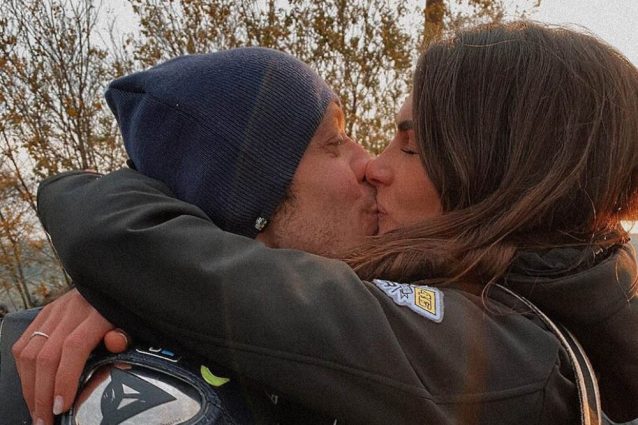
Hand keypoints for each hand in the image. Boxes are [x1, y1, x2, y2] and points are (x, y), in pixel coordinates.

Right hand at [12, 288, 116, 424]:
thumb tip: (116, 344)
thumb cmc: (125, 309)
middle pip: (47, 355)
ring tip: (37, 409)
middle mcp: (73, 309)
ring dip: (29, 386)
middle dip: (42, 394)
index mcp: (99, 312)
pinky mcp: (45, 312)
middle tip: (45, 419)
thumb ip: (125, 336)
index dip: (65, 379)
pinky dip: (23, 369)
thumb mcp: (133, 323)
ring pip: (30, 352)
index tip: (62, 405)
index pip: (75, 347)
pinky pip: (24, 343)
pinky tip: (31, 386)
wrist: (116, 283)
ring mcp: (56, 310)